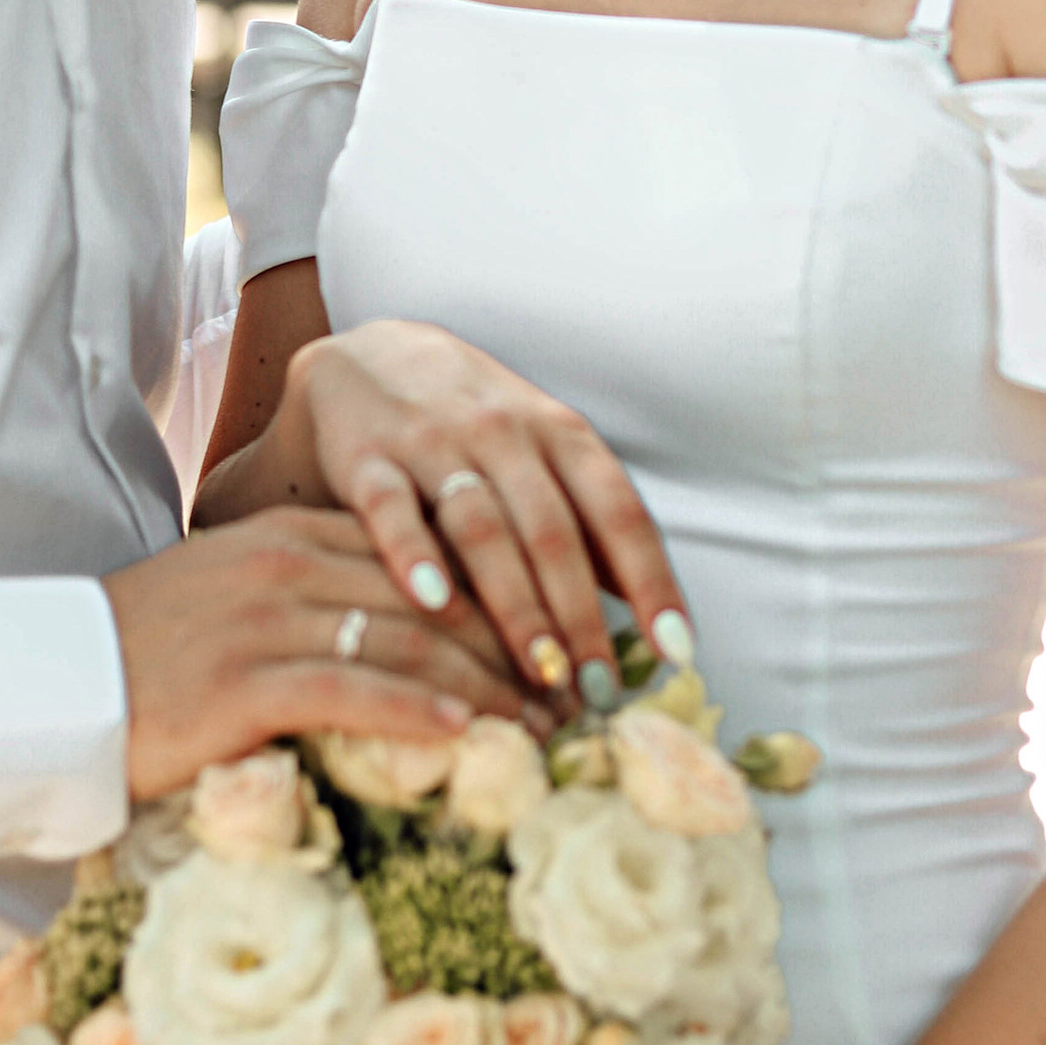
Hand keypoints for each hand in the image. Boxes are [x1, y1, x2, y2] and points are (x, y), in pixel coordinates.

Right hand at [102, 509, 529, 802]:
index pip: (425, 559)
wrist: (44, 684)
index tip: (551, 645)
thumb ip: (309, 597)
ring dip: (489, 690)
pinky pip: (349, 691)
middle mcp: (288, 564)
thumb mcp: (234, 597)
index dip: (500, 602)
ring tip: (542, 730)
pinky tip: (463, 735)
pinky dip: (415, 712)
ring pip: (409, 645)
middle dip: (515, 650)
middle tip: (571, 698)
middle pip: (434, 602)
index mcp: (291, 534)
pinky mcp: (241, 682)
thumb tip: (393, 637)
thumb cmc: (142, 654)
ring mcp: (265, 620)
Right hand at [273, 320, 690, 712]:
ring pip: (484, 528)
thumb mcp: (543, 454)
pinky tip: (434, 604)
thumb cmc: (472, 423)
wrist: (368, 354)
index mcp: (560, 435)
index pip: (619, 512)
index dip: (653, 582)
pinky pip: (392, 509)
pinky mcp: (368, 456)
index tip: (677, 650)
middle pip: (554, 531)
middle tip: (597, 690)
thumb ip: (589, 524)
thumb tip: (651, 612)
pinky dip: (413, 555)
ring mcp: (434, 441)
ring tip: (538, 671)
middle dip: (581, 616)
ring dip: (515, 604)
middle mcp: (505, 433)